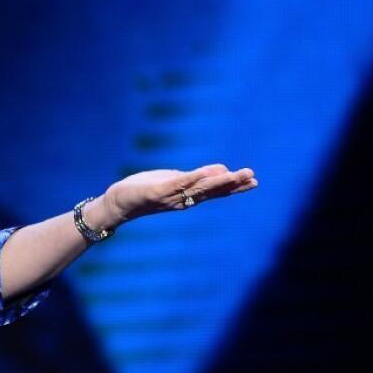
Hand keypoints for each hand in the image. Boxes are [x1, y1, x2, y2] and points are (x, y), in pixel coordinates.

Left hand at [101, 163, 257, 225]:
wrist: (118, 203)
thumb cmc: (145, 190)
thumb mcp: (173, 182)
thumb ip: (194, 178)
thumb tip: (220, 170)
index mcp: (187, 196)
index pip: (215, 191)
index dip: (234, 186)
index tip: (254, 180)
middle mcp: (183, 199)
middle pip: (212, 191)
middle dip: (233, 184)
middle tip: (254, 178)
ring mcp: (171, 196)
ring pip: (199, 188)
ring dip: (218, 181)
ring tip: (236, 174)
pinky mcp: (157, 191)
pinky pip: (177, 184)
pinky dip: (192, 178)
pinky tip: (206, 172)